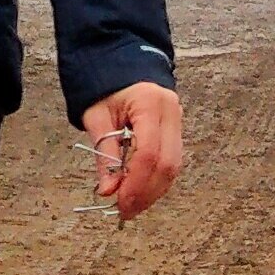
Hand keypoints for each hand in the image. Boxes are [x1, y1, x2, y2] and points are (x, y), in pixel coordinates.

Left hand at [81, 81, 184, 222]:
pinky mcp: (177, 129)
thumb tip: (107, 191)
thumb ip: (104, 154)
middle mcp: (171, 112)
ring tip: (131, 206)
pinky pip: (172, 161)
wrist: (120, 63)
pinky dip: (157, 180)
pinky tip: (140, 191)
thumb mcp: (97, 117)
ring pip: (174, 166)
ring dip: (153, 191)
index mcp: (150, 103)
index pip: (149, 152)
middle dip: (146, 193)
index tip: (119, 203)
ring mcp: (178, 120)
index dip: (136, 183)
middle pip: (168, 164)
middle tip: (125, 212)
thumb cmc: (106, 88)